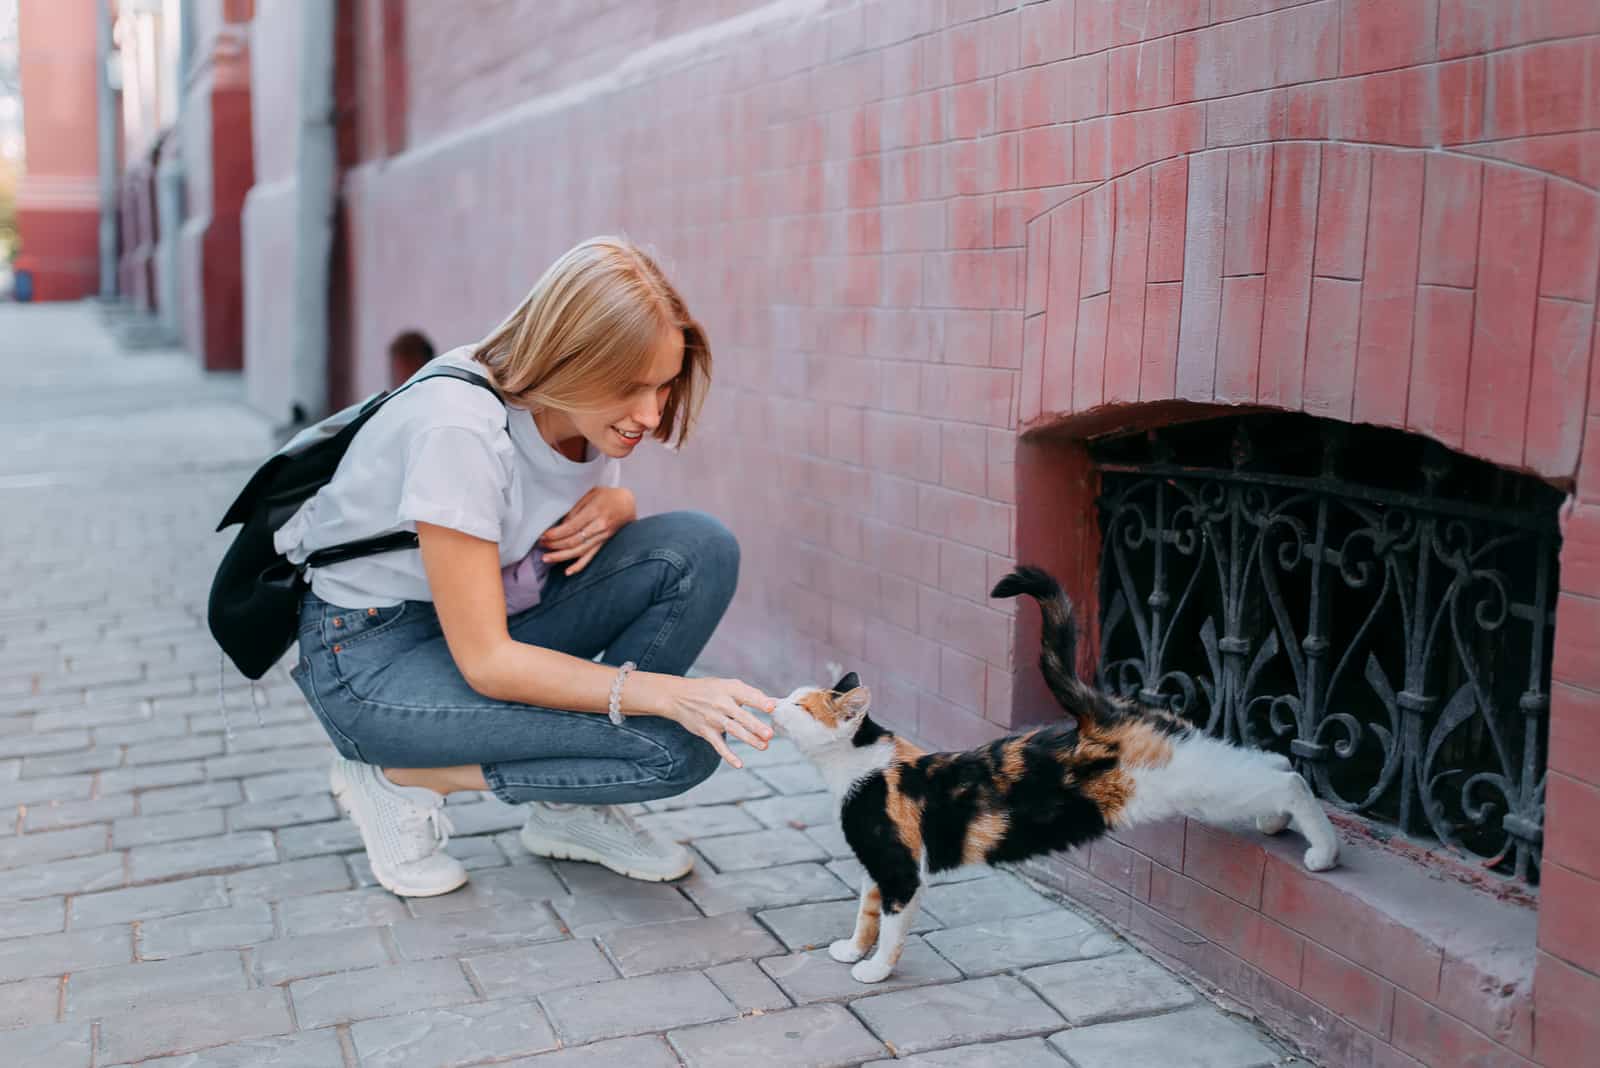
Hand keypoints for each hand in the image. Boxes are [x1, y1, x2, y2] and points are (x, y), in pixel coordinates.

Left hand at [539, 487, 636, 574]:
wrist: (628, 503)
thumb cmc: (607, 496)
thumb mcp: (591, 494)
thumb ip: (576, 509)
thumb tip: (561, 525)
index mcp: (595, 512)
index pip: (571, 527)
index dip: (556, 533)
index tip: (543, 535)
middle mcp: (599, 526)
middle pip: (573, 541)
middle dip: (555, 544)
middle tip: (541, 545)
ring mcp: (602, 537)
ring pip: (579, 551)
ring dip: (561, 556)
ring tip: (546, 559)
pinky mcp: (604, 544)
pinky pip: (591, 557)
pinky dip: (579, 566)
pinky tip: (568, 572)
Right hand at [660, 676, 776, 769]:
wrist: (678, 697)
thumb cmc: (709, 690)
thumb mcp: (727, 685)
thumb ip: (749, 694)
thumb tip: (773, 704)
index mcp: (729, 689)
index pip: (746, 695)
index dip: (759, 701)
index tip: (772, 707)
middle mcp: (721, 703)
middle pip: (741, 716)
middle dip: (755, 726)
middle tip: (770, 734)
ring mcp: (713, 718)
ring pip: (733, 730)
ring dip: (749, 739)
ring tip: (764, 746)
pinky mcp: (706, 732)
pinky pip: (718, 745)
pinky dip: (728, 755)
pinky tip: (739, 764)